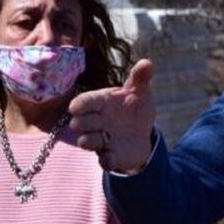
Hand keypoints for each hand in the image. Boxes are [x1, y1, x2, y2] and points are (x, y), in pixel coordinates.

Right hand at [70, 59, 155, 173]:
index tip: (75, 108)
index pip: (84, 102)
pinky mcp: (111, 156)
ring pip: (87, 142)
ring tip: (102, 137)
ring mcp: (102, 139)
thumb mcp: (140, 91)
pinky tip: (111, 157)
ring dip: (90, 140)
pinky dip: (106, 160)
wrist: (142, 131)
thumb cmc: (134, 106)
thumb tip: (148, 63)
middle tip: (90, 122)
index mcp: (101, 103)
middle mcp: (97, 122)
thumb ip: (141, 78)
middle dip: (82, 123)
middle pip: (80, 123)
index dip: (79, 105)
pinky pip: (104, 161)